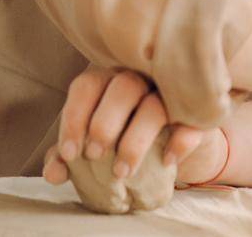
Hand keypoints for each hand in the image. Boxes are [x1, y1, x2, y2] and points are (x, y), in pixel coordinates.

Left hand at [41, 65, 225, 186]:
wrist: (173, 141)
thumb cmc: (124, 136)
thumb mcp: (92, 146)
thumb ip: (68, 157)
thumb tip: (53, 172)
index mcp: (109, 80)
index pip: (88, 85)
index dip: (75, 117)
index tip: (70, 153)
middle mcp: (141, 78)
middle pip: (123, 87)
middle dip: (104, 125)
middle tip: (95, 156)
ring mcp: (172, 92)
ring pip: (155, 104)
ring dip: (135, 141)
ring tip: (122, 172)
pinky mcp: (197, 111)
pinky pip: (193, 120)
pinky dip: (180, 141)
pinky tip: (167, 161)